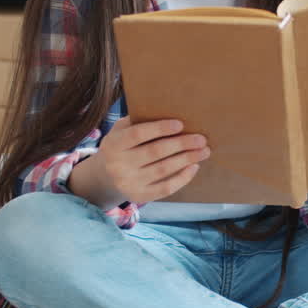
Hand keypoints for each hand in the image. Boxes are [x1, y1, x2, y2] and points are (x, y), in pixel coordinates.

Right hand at [78, 118, 210, 205]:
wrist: (104, 177)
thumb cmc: (120, 146)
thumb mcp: (120, 131)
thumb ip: (138, 121)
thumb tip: (170, 110)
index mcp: (114, 144)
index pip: (138, 134)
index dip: (160, 128)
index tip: (180, 124)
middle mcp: (118, 165)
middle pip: (155, 152)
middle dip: (181, 144)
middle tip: (201, 139)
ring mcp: (128, 183)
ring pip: (163, 170)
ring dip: (187, 159)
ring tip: (204, 151)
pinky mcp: (139, 197)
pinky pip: (165, 188)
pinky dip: (182, 178)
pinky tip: (194, 167)